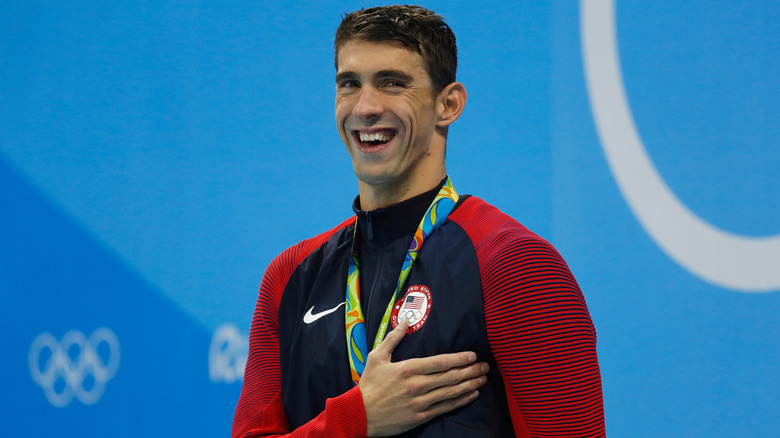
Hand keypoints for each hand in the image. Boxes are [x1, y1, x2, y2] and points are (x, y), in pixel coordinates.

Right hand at [358, 318, 488, 436]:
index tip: (472, 355)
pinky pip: (445, 408)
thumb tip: (406, 320)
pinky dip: (460, 401)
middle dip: (470, 371)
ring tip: (482, 379)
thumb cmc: (369, 384)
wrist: (359, 414)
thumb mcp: (377, 357)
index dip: (459, 358)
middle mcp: (417, 385)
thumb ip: (394, 338)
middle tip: (485, 366)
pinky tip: (471, 395)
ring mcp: (420, 402)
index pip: (440, 362)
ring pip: (451, 392)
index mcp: (408, 368)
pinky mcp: (421, 416)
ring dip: (470, 385)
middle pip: (450, 377)